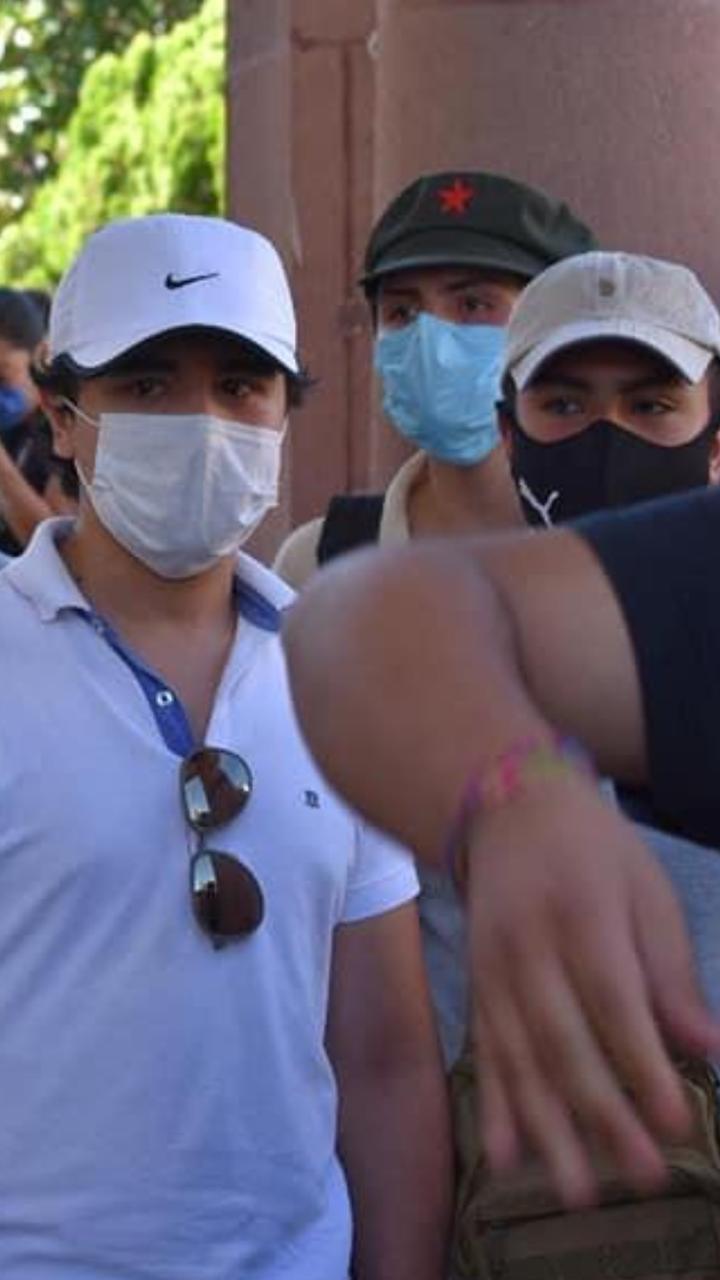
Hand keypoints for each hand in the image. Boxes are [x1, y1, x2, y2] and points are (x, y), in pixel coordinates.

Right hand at [466, 776, 719, 1206]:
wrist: (505, 810)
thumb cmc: (592, 848)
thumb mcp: (645, 889)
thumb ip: (670, 970)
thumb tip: (706, 1045)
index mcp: (580, 915)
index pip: (614, 1001)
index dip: (642, 1065)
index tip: (678, 1124)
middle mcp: (527, 948)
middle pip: (563, 1041)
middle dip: (601, 1114)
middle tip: (642, 1178)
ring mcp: (491, 971)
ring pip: (518, 1059)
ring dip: (547, 1130)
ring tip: (577, 1193)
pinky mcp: (474, 989)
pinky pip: (484, 1054)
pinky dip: (494, 1107)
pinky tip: (506, 1157)